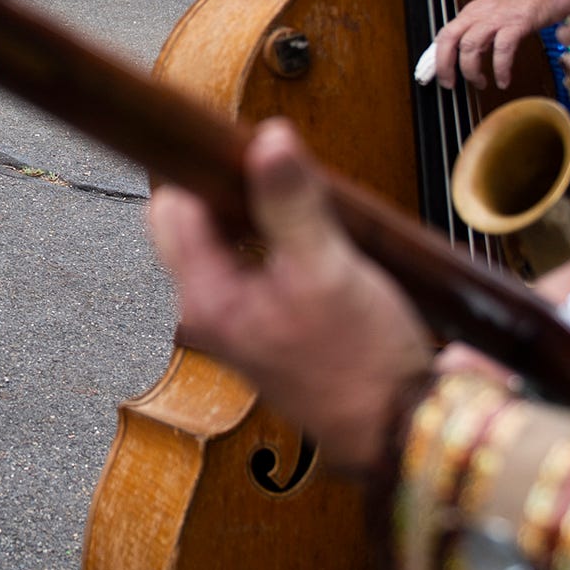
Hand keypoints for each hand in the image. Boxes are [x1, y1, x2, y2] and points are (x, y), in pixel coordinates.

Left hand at [145, 120, 437, 477]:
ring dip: (256, 217)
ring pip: (223, 243)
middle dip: (230, 193)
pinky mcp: (261, 329)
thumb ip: (290, 201)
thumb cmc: (361, 363)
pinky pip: (250, 267)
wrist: (395, 429)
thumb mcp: (327, 268)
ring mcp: (232, 324)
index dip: (207, 170)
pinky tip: (314, 244)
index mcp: (204, 299)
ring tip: (305, 211)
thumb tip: (268, 139)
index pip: (173, 207)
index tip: (248, 148)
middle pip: (192, 224)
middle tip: (282, 180)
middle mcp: (206, 315)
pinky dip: (273, 244)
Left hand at [430, 0, 548, 90]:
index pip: (444, 34)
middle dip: (444, 65)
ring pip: (470, 45)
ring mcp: (498, 17)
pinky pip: (502, 49)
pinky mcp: (518, 22)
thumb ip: (482, 30)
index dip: (436, 57)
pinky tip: (503, 80)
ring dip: (471, 70)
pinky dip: (500, 68)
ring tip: (480, 84)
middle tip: (450, 84)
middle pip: (449, 38)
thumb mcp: (496, 11)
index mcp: (473, 11)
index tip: (437, 75)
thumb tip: (469, 54)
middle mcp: (480, 12)